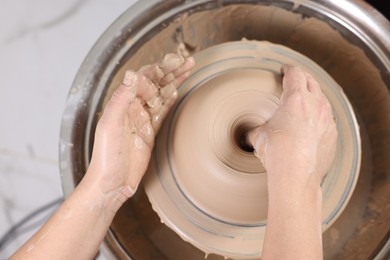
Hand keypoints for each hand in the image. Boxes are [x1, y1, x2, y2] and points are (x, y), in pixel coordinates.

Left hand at [86, 54, 194, 205]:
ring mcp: (142, 120)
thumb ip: (120, 100)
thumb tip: (131, 74)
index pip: (142, 79)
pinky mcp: (149, 132)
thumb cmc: (106, 157)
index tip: (174, 62)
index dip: (158, 69)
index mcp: (121, 104)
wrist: (111, 183)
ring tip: (189, 69)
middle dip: (171, 71)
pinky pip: (162, 111)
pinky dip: (170, 100)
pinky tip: (178, 90)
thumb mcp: (110, 126)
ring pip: (161, 95)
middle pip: (154, 84)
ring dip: (174, 82)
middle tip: (188, 62)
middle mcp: (132, 108)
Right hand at [248, 65, 336, 185]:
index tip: (284, 69)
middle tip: (295, 79)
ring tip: (305, 99)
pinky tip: (313, 123)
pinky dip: (320, 115)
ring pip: (322, 98)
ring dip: (313, 95)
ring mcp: (327, 119)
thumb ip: (253, 129)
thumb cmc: (276, 152)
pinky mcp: (332, 134)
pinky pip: (328, 118)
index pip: (295, 73)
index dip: (288, 69)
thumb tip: (246, 134)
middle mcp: (315, 105)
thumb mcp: (257, 137)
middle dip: (302, 77)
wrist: (296, 174)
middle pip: (311, 81)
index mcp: (296, 98)